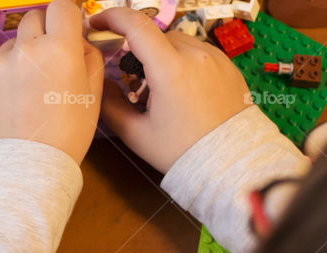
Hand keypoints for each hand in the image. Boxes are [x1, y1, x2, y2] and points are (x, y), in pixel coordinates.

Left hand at [0, 0, 103, 163]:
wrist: (29, 165)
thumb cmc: (67, 133)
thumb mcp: (92, 93)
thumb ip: (90, 56)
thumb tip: (81, 38)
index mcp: (60, 48)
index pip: (62, 6)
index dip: (66, 15)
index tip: (67, 27)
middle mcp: (28, 49)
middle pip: (34, 17)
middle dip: (44, 30)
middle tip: (49, 56)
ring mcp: (0, 63)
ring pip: (14, 43)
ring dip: (23, 54)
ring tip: (30, 86)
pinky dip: (6, 74)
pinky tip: (14, 99)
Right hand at [90, 8, 249, 172]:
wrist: (229, 161)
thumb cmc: (180, 150)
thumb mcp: (135, 133)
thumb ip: (110, 104)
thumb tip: (101, 84)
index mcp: (169, 69)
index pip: (136, 25)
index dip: (111, 16)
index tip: (98, 22)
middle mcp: (195, 55)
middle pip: (156, 36)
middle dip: (139, 52)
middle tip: (132, 82)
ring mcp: (215, 57)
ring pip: (177, 43)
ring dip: (162, 58)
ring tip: (160, 91)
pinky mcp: (227, 65)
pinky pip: (198, 53)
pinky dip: (183, 63)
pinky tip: (181, 92)